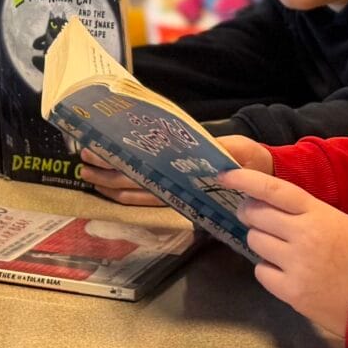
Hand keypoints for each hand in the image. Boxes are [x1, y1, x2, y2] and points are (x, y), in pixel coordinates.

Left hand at [82, 132, 271, 204]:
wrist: (263, 175)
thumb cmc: (250, 162)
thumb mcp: (239, 152)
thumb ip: (222, 152)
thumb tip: (206, 153)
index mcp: (188, 178)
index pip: (148, 176)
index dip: (122, 169)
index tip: (101, 157)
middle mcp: (177, 186)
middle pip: (135, 182)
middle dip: (107, 172)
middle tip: (84, 161)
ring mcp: (174, 189)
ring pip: (136, 191)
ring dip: (110, 182)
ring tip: (87, 171)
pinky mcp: (176, 187)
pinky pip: (146, 195)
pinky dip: (125, 191)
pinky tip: (109, 185)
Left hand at [219, 168, 347, 341]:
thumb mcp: (335, 220)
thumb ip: (302, 211)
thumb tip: (263, 204)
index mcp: (317, 212)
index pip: (273, 189)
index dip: (245, 180)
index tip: (224, 175)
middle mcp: (303, 235)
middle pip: (255, 215)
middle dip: (250, 215)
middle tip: (257, 219)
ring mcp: (296, 264)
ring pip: (255, 242)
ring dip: (260, 243)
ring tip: (281, 250)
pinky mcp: (292, 292)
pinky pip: (261, 271)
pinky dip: (268, 270)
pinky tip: (285, 272)